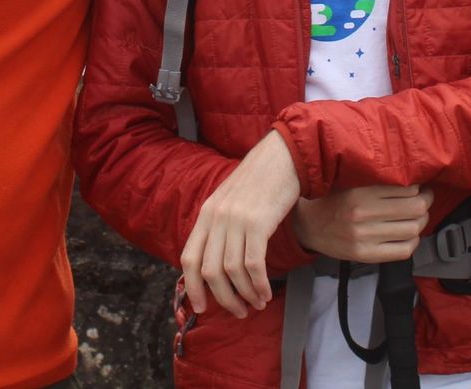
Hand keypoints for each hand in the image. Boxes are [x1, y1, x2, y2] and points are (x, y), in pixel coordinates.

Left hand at [180, 131, 301, 317]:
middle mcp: (216, 217)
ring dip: (245, 294)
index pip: (188, 258)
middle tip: (238, 312)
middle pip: (209, 271)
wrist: (282, 157)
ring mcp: (236, 220)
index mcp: (206, 214)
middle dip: (223, 298)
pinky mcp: (258, 223)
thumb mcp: (230, 201)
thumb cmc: (260, 182)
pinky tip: (266, 292)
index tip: (202, 308)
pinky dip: (258, 284)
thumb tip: (217, 265)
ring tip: (257, 304)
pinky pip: (254, 264)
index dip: (192, 287)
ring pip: (231, 271)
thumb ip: (220, 227)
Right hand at [291, 183, 433, 262]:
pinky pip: (403, 250)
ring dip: (422, 221)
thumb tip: (410, 180)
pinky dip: (414, 241)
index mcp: (359, 193)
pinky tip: (410, 234)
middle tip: (426, 198)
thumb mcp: (349, 183)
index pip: (405, 189)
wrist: (307, 225)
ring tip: (418, 215)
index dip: (419, 187)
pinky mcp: (366, 255)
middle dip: (426, 202)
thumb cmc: (330, 200)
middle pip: (414, 208)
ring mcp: (365, 238)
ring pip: (412, 229)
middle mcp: (362, 215)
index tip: (420, 186)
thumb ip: (376, 182)